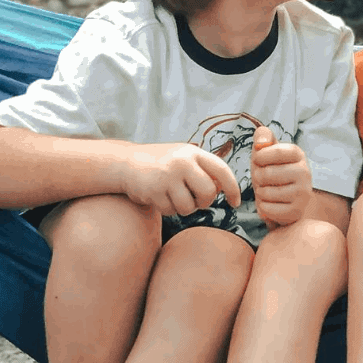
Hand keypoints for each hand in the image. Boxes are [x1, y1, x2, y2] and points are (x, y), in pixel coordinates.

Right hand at [122, 142, 240, 216]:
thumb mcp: (183, 158)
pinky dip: (167, 209)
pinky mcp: (154, 191)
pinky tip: (160, 197)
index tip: (236, 202)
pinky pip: (171, 211)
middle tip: (194, 199)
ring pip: (189, 206)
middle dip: (204, 202)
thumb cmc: (161, 163)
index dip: (233, 188)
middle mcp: (182, 162)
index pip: (222, 170)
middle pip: (208, 192)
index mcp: (193, 152)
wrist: (125, 162)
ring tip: (173, 196)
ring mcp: (167, 176)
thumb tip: (222, 189)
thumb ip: (203, 170)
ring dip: (183, 208)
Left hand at [251, 126, 311, 227]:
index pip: (274, 151)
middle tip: (264, 180)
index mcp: (297, 154)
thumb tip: (261, 143)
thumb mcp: (265, 152)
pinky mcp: (297, 211)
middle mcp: (305, 172)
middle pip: (266, 173)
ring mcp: (303, 193)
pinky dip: (262, 208)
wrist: (285, 200)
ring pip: (265, 193)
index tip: (259, 161)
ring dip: (260, 193)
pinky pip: (267, 209)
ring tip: (268, 191)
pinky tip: (270, 204)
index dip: (260, 158)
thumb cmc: (272, 171)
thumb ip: (263, 137)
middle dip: (257, 178)